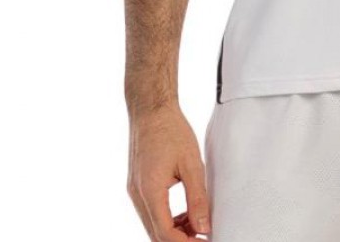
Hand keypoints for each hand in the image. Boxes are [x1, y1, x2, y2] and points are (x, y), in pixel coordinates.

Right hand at [127, 103, 210, 239]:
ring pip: (152, 225)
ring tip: (199, 226)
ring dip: (174, 231)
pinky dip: (167, 219)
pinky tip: (185, 214)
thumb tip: (204, 227)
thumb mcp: (191, 164)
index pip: (165, 233)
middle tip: (204, 237)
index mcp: (150, 191)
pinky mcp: (137, 186)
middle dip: (180, 240)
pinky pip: (150, 212)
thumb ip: (197, 198)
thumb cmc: (171, 131)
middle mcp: (138, 196)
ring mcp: (135, 191)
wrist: (151, 110)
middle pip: (156, 234)